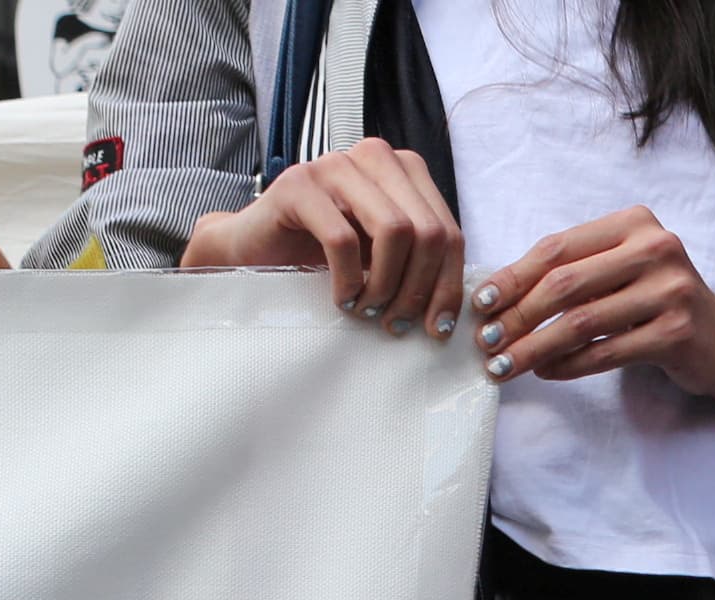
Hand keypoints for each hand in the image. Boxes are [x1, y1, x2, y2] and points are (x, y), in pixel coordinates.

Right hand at [185, 142, 463, 336]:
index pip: (448, 231)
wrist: (252, 250)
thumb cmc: (322, 257)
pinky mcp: (298, 184)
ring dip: (386, 286)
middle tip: (396, 323)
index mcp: (402, 170)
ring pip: (394, 231)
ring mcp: (334, 165)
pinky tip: (341, 299)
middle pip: (428, 231)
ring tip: (368, 312)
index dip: (448, 285)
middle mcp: (373, 157)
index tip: (436, 327)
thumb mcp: (382, 258)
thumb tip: (462, 305)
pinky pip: (343, 240)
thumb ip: (419, 262)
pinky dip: (348, 281)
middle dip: (418, 290)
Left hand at [474, 207, 714, 401]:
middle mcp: (656, 248)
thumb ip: (575, 271)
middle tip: (487, 341)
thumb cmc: (658, 304)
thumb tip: (498, 295)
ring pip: (582, 322)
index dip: (513, 276)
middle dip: (518, 315)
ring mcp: (670, 290)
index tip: (480, 304)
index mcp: (634, 223)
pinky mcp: (676, 333)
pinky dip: (568, 365)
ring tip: (505, 365)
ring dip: (535, 347)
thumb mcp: (622, 271)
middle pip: (566, 283)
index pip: (558, 247)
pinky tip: (545, 372)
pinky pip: (606, 352)